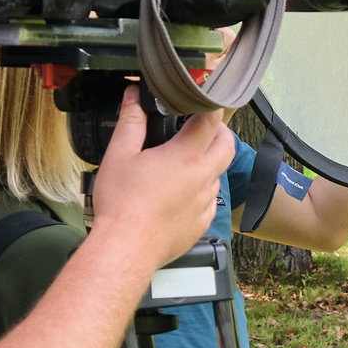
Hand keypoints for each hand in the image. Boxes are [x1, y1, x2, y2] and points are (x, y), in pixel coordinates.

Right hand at [86, 85, 234, 268]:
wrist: (126, 249)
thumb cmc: (121, 206)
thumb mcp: (120, 155)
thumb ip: (131, 122)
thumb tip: (133, 97)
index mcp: (186, 157)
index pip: (210, 122)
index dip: (209, 109)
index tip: (203, 103)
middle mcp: (203, 179)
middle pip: (227, 147)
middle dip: (220, 133)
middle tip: (203, 128)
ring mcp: (205, 203)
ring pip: (217, 174)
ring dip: (208, 163)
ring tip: (185, 162)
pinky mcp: (201, 224)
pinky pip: (209, 201)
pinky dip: (201, 191)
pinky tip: (180, 192)